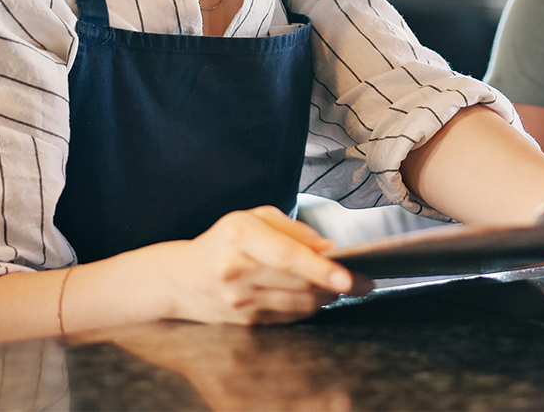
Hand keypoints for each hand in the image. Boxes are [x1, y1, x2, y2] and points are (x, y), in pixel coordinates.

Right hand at [155, 206, 371, 324]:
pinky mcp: (244, 322)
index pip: (286, 256)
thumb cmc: (224, 242)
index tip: (348, 277)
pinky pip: (288, 317)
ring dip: (325, 296)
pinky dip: (307, 307)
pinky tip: (314, 296)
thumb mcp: (254, 219)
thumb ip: (295, 231)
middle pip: (298, 282)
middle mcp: (235, 269)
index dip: (320, 269)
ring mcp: (238, 301)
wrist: (180, 279)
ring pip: (297, 303)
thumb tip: (330, 249)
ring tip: (338, 286)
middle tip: (363, 281)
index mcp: (239, 235)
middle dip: (336, 284)